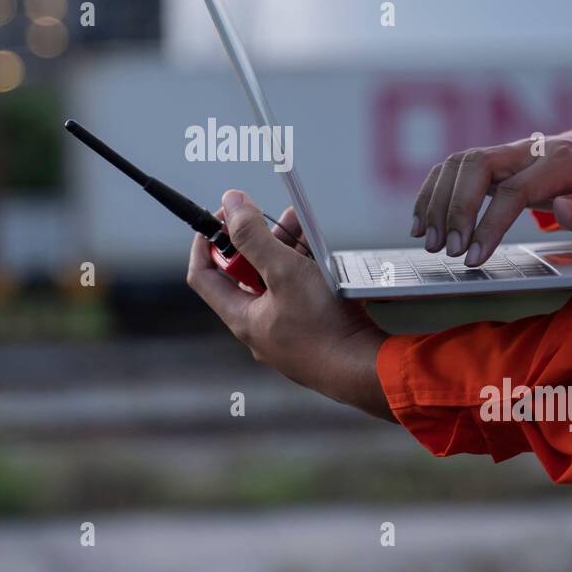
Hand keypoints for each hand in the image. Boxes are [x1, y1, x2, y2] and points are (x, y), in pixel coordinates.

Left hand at [186, 190, 393, 420]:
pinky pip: (299, 296)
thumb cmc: (325, 325)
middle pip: (244, 276)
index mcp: (242, 318)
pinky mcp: (313, 335)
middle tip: (271, 215)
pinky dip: (305, 271)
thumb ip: (254, 236)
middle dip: (257, 240)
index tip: (220, 217)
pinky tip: (322, 254)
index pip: (204, 275)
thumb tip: (230, 202)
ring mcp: (286, 335)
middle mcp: (260, 330)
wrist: (367, 369)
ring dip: (285, 252)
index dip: (206, 242)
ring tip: (301, 223)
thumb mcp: (284, 271)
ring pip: (276, 284)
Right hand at [410, 127, 571, 264]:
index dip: (489, 224)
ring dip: (436, 200)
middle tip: (447, 250)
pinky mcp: (494, 161)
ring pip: (459, 163)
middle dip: (454, 208)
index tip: (473, 256)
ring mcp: (508, 153)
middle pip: (476, 165)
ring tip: (429, 242)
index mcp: (561, 161)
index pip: (515, 189)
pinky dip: (432, 192)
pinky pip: (454, 168)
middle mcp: (528, 150)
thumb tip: (561, 212)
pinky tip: (422, 222)